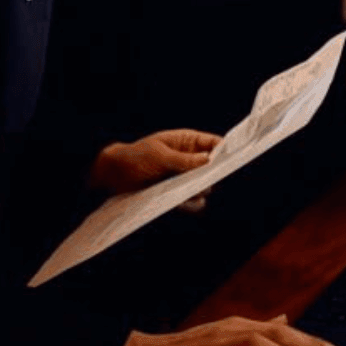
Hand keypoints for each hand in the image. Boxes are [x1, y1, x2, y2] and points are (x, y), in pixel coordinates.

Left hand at [88, 128, 219, 194]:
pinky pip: (191, 200)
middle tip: (212, 180)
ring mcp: (182, 177)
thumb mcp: (159, 155)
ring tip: (197, 191)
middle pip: (211, 166)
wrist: (112, 176)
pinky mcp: (174, 194)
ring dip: (202, 189)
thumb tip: (208, 160)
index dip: (224, 149)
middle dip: (214, 173)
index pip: (212, 143)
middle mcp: (188, 159)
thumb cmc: (135, 157)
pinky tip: (191, 202)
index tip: (233, 159)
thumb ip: (184, 159)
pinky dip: (193, 203)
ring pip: (202, 185)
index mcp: (186, 142)